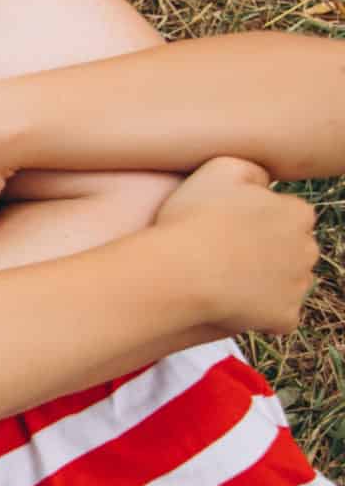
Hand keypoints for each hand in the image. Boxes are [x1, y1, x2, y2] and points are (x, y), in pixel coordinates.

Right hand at [153, 156, 316, 335]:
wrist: (179, 273)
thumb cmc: (193, 218)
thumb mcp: (219, 169)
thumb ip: (252, 171)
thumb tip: (264, 183)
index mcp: (297, 213)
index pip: (289, 215)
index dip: (257, 219)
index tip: (229, 224)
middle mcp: (308, 248)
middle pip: (292, 249)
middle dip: (269, 251)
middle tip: (226, 251)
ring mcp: (298, 285)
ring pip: (288, 282)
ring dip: (265, 281)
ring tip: (225, 278)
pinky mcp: (285, 316)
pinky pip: (279, 317)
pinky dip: (262, 314)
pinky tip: (234, 304)